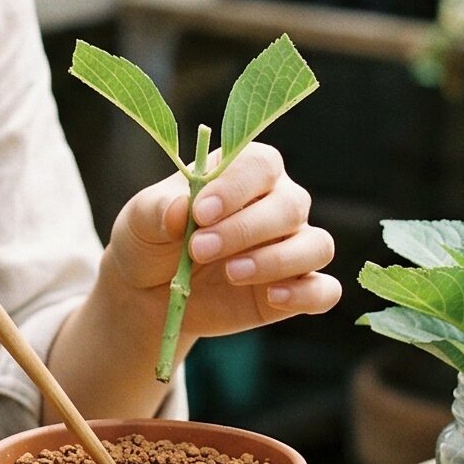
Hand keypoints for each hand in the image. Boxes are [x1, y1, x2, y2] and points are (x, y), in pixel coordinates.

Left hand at [105, 141, 340, 344]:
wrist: (152, 292)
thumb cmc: (152, 239)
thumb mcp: (140, 219)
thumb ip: (158, 209)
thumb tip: (180, 210)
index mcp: (244, 172)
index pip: (261, 165)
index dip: (236, 187)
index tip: (199, 213)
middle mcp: (278, 203)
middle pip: (291, 206)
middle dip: (245, 229)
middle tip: (199, 249)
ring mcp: (291, 247)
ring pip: (315, 245)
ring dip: (276, 260)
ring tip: (231, 274)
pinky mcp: (295, 288)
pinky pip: (324, 290)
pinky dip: (306, 294)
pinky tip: (272, 298)